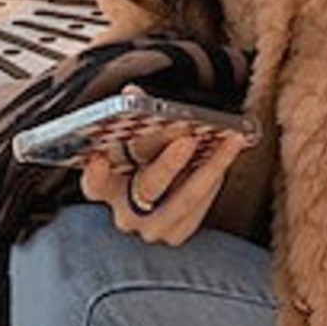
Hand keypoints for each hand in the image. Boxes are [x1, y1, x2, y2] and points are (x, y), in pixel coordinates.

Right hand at [81, 90, 250, 246]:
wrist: (165, 186)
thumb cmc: (146, 155)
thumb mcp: (136, 136)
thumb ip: (134, 115)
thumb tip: (132, 93)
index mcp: (106, 187)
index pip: (95, 184)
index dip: (95, 174)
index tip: (99, 159)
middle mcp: (125, 213)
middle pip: (146, 188)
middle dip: (168, 163)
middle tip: (188, 139)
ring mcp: (152, 227)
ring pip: (183, 200)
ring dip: (209, 167)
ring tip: (230, 139)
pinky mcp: (177, 232)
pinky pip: (201, 206)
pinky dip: (217, 175)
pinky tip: (231, 150)